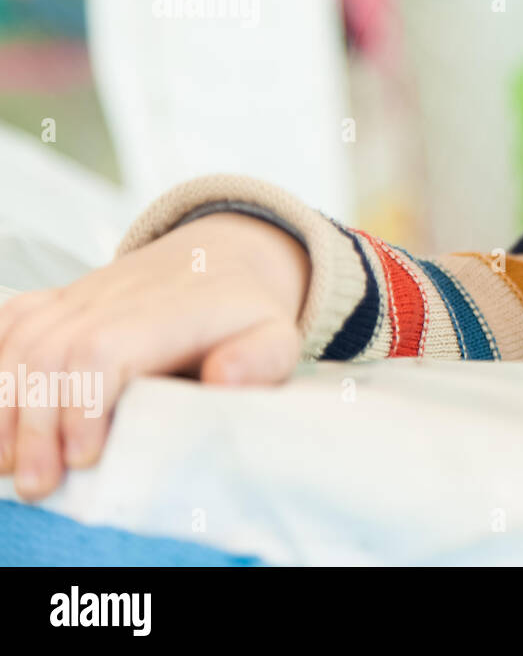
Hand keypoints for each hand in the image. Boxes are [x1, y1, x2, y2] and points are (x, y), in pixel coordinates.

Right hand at [0, 212, 309, 501]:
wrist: (222, 258)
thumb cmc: (245, 314)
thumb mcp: (277, 337)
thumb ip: (260, 360)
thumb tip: (223, 380)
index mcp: (169, 310)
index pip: (104, 348)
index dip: (82, 404)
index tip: (87, 457)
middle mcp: (115, 296)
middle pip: (50, 352)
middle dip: (36, 423)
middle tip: (41, 483)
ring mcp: (81, 294)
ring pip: (20, 341)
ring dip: (5, 407)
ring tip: (11, 465)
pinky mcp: (57, 299)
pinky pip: (9, 324)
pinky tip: (0, 417)